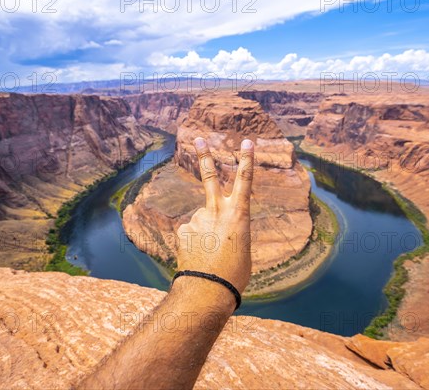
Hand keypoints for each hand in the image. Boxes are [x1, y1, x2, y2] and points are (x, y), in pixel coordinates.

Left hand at [176, 137, 253, 293]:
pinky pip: (191, 232)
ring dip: (205, 232)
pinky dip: (195, 242)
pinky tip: (198, 257)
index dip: (246, 160)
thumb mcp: (242, 247)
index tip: (246, 142)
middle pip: (209, 176)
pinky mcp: (183, 229)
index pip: (244, 181)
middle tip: (198, 138)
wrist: (207, 289)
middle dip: (204, 155)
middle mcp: (216, 211)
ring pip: (202, 220)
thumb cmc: (234, 274)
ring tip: (210, 255)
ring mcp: (197, 218)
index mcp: (238, 215)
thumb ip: (231, 230)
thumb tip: (218, 228)